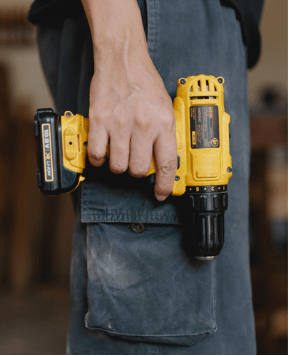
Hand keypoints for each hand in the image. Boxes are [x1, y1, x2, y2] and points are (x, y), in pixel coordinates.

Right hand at [82, 0, 176, 200]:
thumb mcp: (165, 107)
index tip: (161, 194)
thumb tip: (164, 159)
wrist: (123, 61)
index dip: (165, 185)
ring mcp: (120, 124)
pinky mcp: (100, 121)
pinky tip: (104, 149)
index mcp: (163, 124)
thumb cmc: (144, 83)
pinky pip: (98, 154)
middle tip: (135, 160)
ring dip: (118, 164)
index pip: (167, 164)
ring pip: (118, 166)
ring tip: (119, 152)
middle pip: (139, 170)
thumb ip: (165, 133)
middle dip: (137, 171)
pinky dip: (100, 158)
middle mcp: (143, 126)